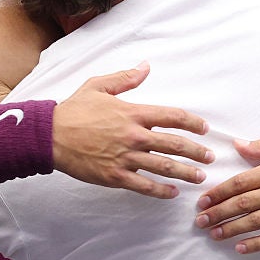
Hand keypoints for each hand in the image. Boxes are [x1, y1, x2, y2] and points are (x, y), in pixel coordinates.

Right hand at [53, 61, 212, 199]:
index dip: (192, 122)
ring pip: (164, 167)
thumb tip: (146, 66)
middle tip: (210, 157)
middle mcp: (134, 136)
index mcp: (133, 113)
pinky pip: (144, 186)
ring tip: (200, 178)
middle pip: (174, 144)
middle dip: (197, 151)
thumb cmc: (73, 110)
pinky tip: (172, 193)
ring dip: (185, 173)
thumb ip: (125, 78)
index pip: (172, 116)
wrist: (49, 135)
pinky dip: (161, 191)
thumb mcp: (98, 86)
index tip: (204, 128)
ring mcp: (125, 158)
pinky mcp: (115, 176)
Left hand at [195, 136, 259, 253]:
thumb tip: (237, 145)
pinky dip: (257, 243)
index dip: (220, 191)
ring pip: (257, 221)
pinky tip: (240, 247)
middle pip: (245, 203)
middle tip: (200, 220)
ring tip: (213, 234)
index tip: (204, 200)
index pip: (243, 181)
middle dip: (219, 212)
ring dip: (232, 229)